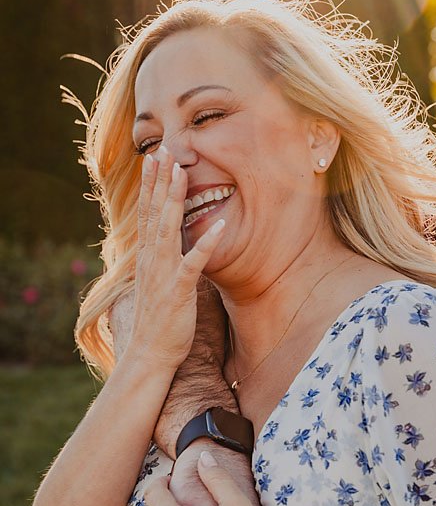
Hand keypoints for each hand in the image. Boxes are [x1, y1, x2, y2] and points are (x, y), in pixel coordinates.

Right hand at [127, 146, 225, 370]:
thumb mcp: (160, 284)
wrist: (151, 353)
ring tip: (182, 174)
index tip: (153, 159)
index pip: (147, 214)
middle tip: (162, 151)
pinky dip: (206, 244)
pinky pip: (194, 263)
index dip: (150, 186)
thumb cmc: (159, 321)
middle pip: (154, 213)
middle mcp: (152, 260)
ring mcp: (164, 274)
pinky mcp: (179, 291)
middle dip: (158, 181)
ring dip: (175, 200)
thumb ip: (165, 262)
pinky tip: (218, 226)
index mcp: (148, 257)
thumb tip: (174, 245)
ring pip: (168, 230)